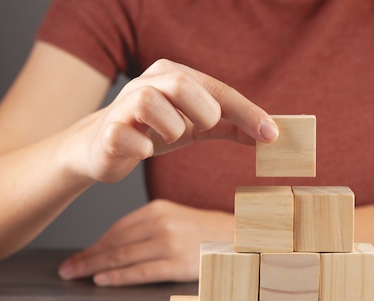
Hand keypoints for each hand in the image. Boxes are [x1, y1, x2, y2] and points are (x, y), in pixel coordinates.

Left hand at [58, 200, 233, 285]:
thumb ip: (148, 227)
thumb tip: (112, 247)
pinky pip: (142, 271)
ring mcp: (170, 243)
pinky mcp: (178, 263)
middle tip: (67, 269)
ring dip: (95, 267)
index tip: (78, 255)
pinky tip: (102, 280)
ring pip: (124, 256)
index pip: (117, 228)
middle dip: (88, 256)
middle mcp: (162, 223)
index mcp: (158, 209)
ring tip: (76, 275)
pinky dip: (119, 276)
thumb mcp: (176, 218)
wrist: (239, 239)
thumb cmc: (204, 233)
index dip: (95, 244)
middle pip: (115, 242)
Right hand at [69, 59, 278, 183]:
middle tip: (200, 128)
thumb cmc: (152, 130)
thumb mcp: (195, 125)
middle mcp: (148, 83)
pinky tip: (143, 150)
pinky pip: (126, 136)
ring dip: (170, 128)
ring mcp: (124, 106)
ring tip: (168, 137)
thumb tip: (268, 134)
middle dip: (202, 111)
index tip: (271, 135)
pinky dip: (141, 147)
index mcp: (173, 76)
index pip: (218, 90)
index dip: (247, 112)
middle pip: (182, 83)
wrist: (102, 146)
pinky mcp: (108, 132)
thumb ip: (229, 126)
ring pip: (150, 102)